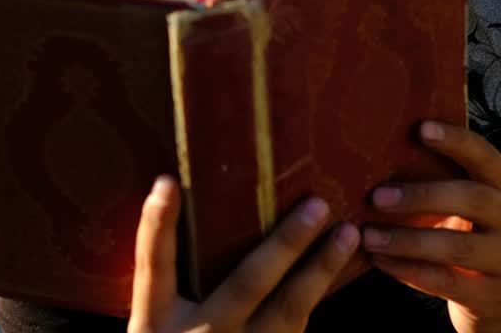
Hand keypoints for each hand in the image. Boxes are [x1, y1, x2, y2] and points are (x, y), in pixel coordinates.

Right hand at [128, 176, 359, 332]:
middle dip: (284, 244)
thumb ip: (167, 286)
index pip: (153, 267)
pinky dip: (320, 301)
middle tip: (316, 206)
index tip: (168, 183)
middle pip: (246, 284)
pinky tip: (345, 272)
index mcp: (155, 326)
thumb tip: (177, 201)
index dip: (158, 225)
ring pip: (287, 312)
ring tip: (347, 234)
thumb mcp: (153, 329)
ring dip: (321, 270)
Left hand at [362, 122, 500, 332]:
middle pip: (473, 199)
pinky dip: (408, 271)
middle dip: (421, 196)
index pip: (485, 155)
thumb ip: (441, 177)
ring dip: (407, 240)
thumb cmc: (471, 233)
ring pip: (457, 246)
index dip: (455, 141)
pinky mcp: (492, 294)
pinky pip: (446, 282)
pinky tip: (380, 263)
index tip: (419, 128)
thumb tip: (380, 148)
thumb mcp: (468, 201)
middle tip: (376, 197)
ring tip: (369, 236)